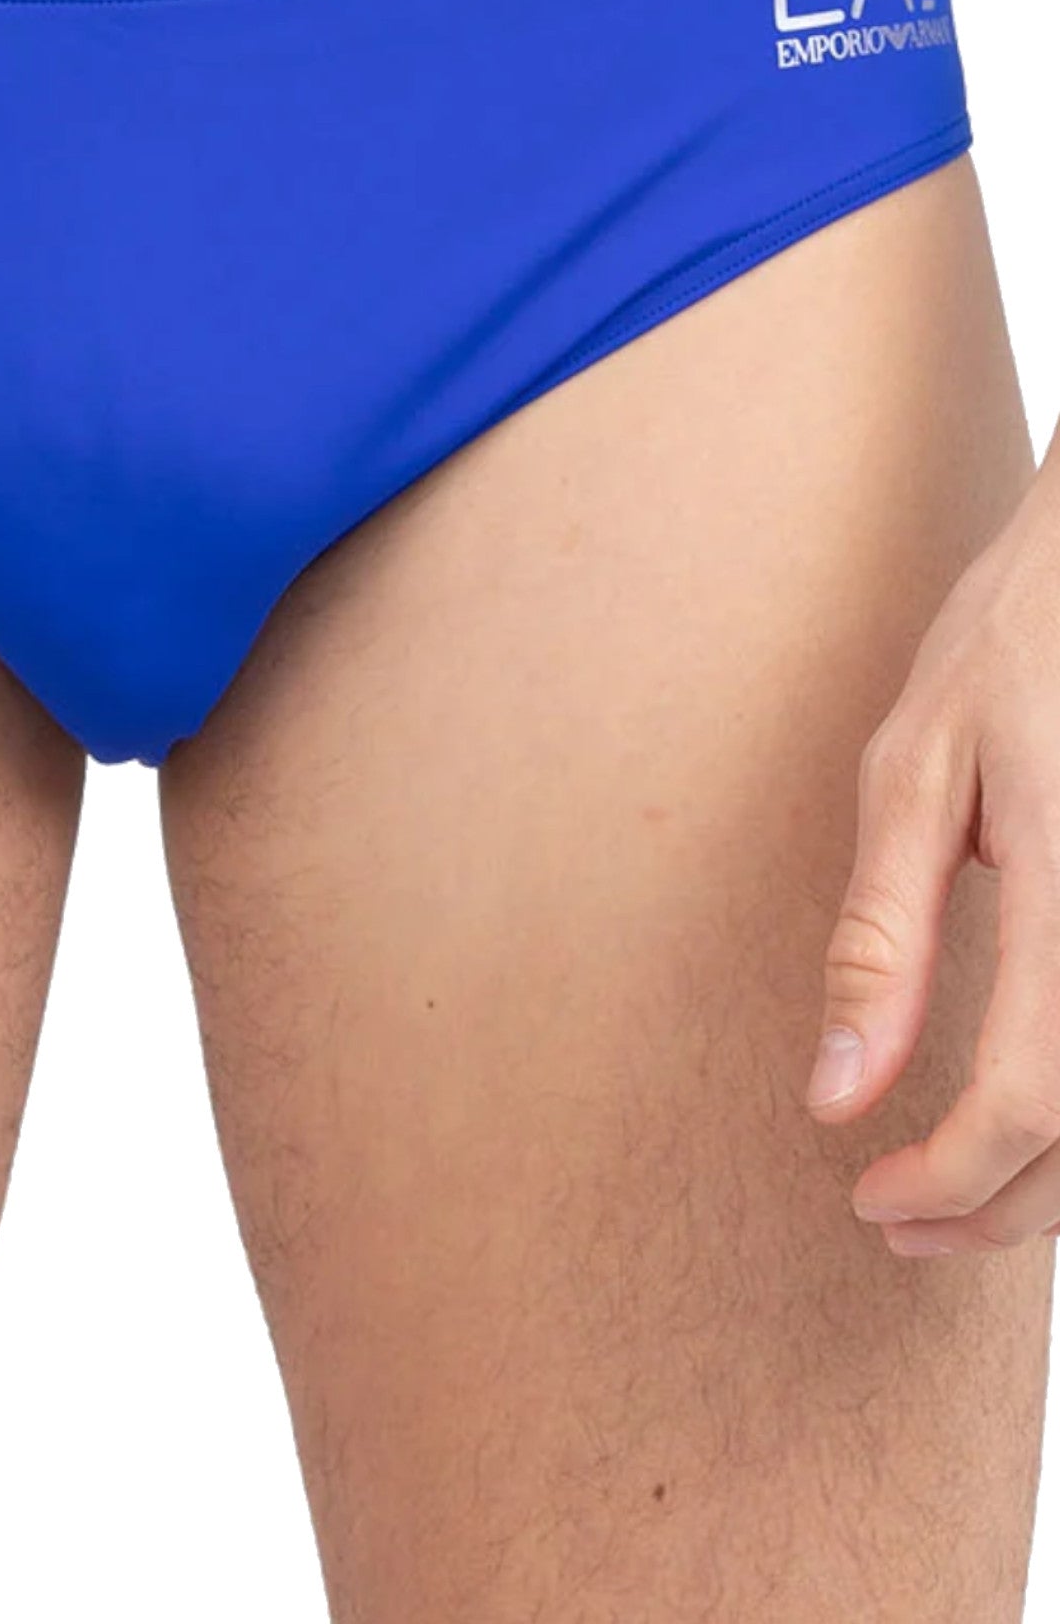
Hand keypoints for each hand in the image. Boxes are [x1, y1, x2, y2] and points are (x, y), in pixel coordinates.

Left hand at [806, 454, 1059, 1255]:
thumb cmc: (1010, 649)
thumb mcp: (914, 770)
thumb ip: (880, 939)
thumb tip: (835, 1093)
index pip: (1027, 1100)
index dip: (948, 1180)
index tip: (868, 1199)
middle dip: (998, 1210)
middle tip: (898, 1224)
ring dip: (1056, 1187)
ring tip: (955, 1190)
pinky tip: (1031, 1118)